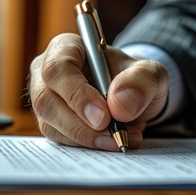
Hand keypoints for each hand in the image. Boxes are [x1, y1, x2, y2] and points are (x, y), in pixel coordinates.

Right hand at [29, 33, 168, 150]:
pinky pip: (60, 139)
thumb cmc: (134, 79)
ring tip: (121, 138)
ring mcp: (47, 100)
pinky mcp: (52, 123)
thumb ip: (140, 81)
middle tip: (113, 136)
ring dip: (86, 138)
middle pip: (46, 100)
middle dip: (80, 124)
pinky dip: (87, 146)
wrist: (131, 98)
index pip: (57, 69)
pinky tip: (111, 141)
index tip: (103, 117)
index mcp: (66, 48)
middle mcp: (47, 74)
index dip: (77, 94)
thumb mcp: (150, 73)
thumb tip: (119, 104)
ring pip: (50, 125)